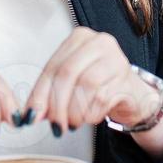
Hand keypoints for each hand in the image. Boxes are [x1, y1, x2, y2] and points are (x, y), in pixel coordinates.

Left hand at [26, 28, 159, 132]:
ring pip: (86, 86)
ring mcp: (115, 59)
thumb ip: (50, 93)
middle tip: (54, 124)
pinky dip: (91, 114)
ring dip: (75, 111)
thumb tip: (32, 113)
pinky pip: (102, 99)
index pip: (53, 66)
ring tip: (73, 122)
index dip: (40, 94)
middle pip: (68, 73)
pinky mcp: (126, 79)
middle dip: (57, 104)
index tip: (32, 115)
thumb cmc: (98, 84)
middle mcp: (99, 43)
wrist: (130, 94)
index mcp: (79, 38)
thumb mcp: (70, 83)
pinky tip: (89, 117)